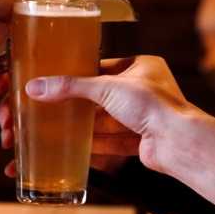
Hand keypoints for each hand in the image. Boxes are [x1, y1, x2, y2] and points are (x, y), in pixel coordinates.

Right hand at [23, 55, 198, 174]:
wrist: (177, 142)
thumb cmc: (155, 105)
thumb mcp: (107, 87)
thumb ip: (71, 87)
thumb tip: (37, 87)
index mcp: (142, 67)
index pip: (103, 67)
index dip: (79, 73)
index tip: (56, 77)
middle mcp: (144, 91)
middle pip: (101, 97)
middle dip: (77, 104)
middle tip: (50, 104)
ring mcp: (142, 117)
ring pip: (105, 120)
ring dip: (82, 125)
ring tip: (55, 127)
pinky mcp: (139, 141)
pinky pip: (110, 141)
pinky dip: (92, 143)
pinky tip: (72, 147)